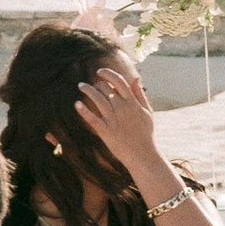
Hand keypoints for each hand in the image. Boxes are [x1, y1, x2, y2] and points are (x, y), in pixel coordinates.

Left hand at [75, 59, 172, 200]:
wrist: (142, 154)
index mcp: (133, 103)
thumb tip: (136, 78)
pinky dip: (83, 110)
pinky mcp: (105, 131)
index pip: (119, 82)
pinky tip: (77, 104)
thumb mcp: (147, 112)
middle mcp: (122, 108)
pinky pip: (91, 118)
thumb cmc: (145, 133)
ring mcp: (113, 119)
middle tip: (92, 84)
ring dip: (87, 90)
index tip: (100, 71)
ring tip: (81, 86)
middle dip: (97, 83)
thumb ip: (140, 95)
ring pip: (97, 99)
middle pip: (106, 89)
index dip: (108, 74)